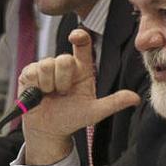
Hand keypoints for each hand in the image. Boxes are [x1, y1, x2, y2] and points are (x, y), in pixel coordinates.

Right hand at [19, 29, 139, 164]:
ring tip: (51, 95)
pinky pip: (33, 73)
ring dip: (50, 86)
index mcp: (82, 69)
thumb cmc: (72, 118)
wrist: (49, 130)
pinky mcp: (29, 73)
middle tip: (63, 93)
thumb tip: (136, 98)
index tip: (76, 35)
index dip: (80, 36)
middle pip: (64, 59)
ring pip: (47, 65)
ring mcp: (46, 67)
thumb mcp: (94, 112)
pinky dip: (37, 87)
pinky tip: (39, 94)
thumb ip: (114, 103)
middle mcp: (64, 65)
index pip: (82, 45)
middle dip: (64, 80)